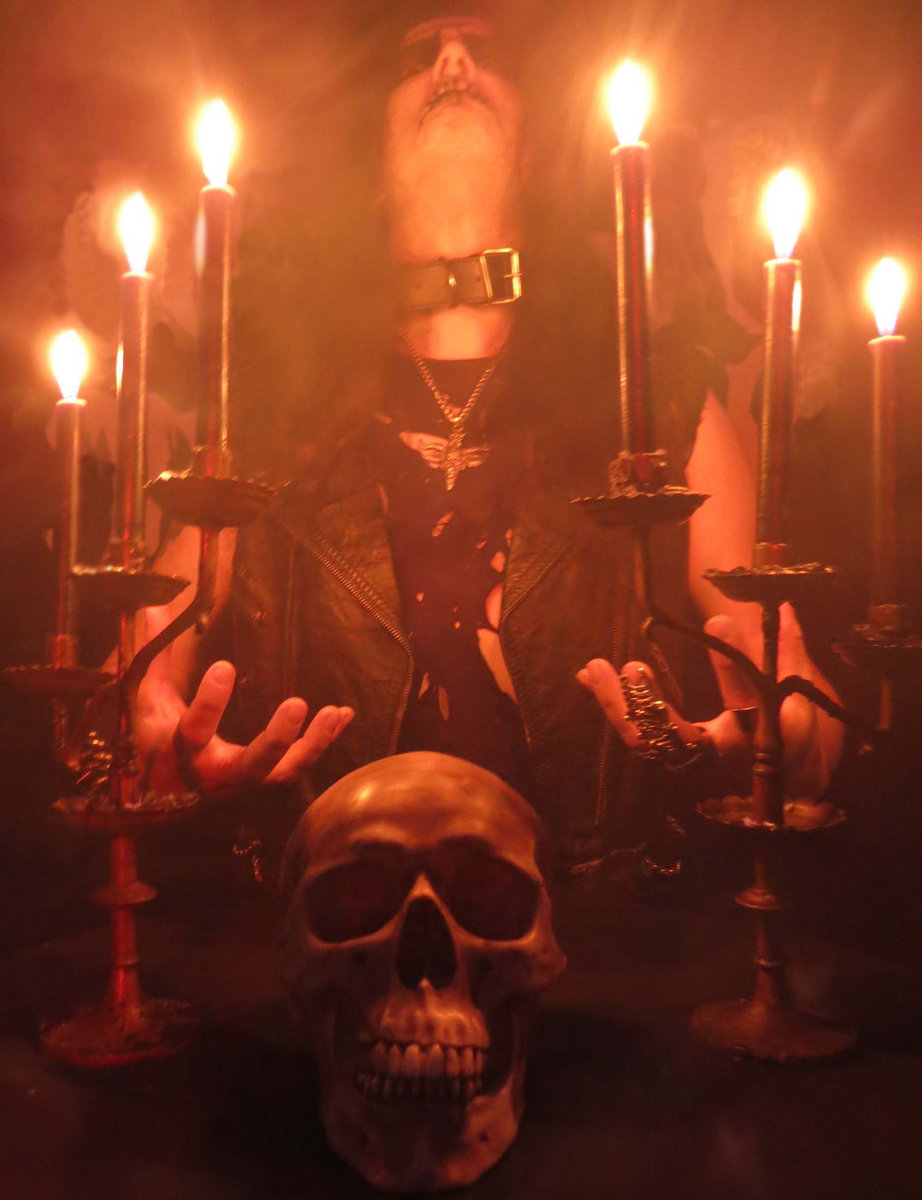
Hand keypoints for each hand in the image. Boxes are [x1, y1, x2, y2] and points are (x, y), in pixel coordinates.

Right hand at [135, 659, 353, 797]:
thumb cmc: (156, 737)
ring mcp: (246, 779)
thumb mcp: (149, 697)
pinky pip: (299, 764)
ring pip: (284, 771)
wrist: (163, 792)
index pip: (195, 730)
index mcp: (181, 752)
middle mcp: (217, 773)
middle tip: (297, 704)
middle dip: (277, 739)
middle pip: (252, 765)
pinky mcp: (266, 777)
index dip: (210, 703)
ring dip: (312, 744)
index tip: (224, 666)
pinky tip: (344, 714)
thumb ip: (154, 653)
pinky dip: (323, 740)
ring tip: (334, 712)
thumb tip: (152, 605)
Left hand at [577, 606, 842, 799]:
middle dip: (644, 701)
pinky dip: (614, 706)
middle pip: (674, 735)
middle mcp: (721, 753)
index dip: (734, 662)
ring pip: (646, 739)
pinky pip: (639, 735)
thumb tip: (781, 607)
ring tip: (593, 668)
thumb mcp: (802, 693)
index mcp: (761, 733)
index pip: (748, 697)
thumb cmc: (796, 731)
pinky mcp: (673, 753)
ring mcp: (693, 758)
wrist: (791, 781)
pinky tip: (591, 678)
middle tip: (628, 665)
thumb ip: (789, 651)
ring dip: (616, 704)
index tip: (717, 622)